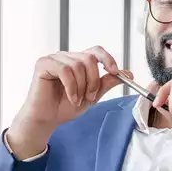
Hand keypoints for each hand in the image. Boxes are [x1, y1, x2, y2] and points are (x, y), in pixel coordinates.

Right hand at [7, 46, 129, 158]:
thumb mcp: (92, 96)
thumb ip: (106, 83)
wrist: (46, 120)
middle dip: (94, 80)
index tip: (115, 72)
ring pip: (78, 65)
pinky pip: (65, 70)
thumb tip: (128, 74)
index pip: (96, 51)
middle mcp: (66, 57)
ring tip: (77, 100)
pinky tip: (71, 98)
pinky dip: (71, 87)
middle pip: (89, 58)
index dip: (108, 59)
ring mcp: (54, 59)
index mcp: (77, 61)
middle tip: (90, 97)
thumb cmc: (64, 107)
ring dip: (82, 86)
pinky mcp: (43, 64)